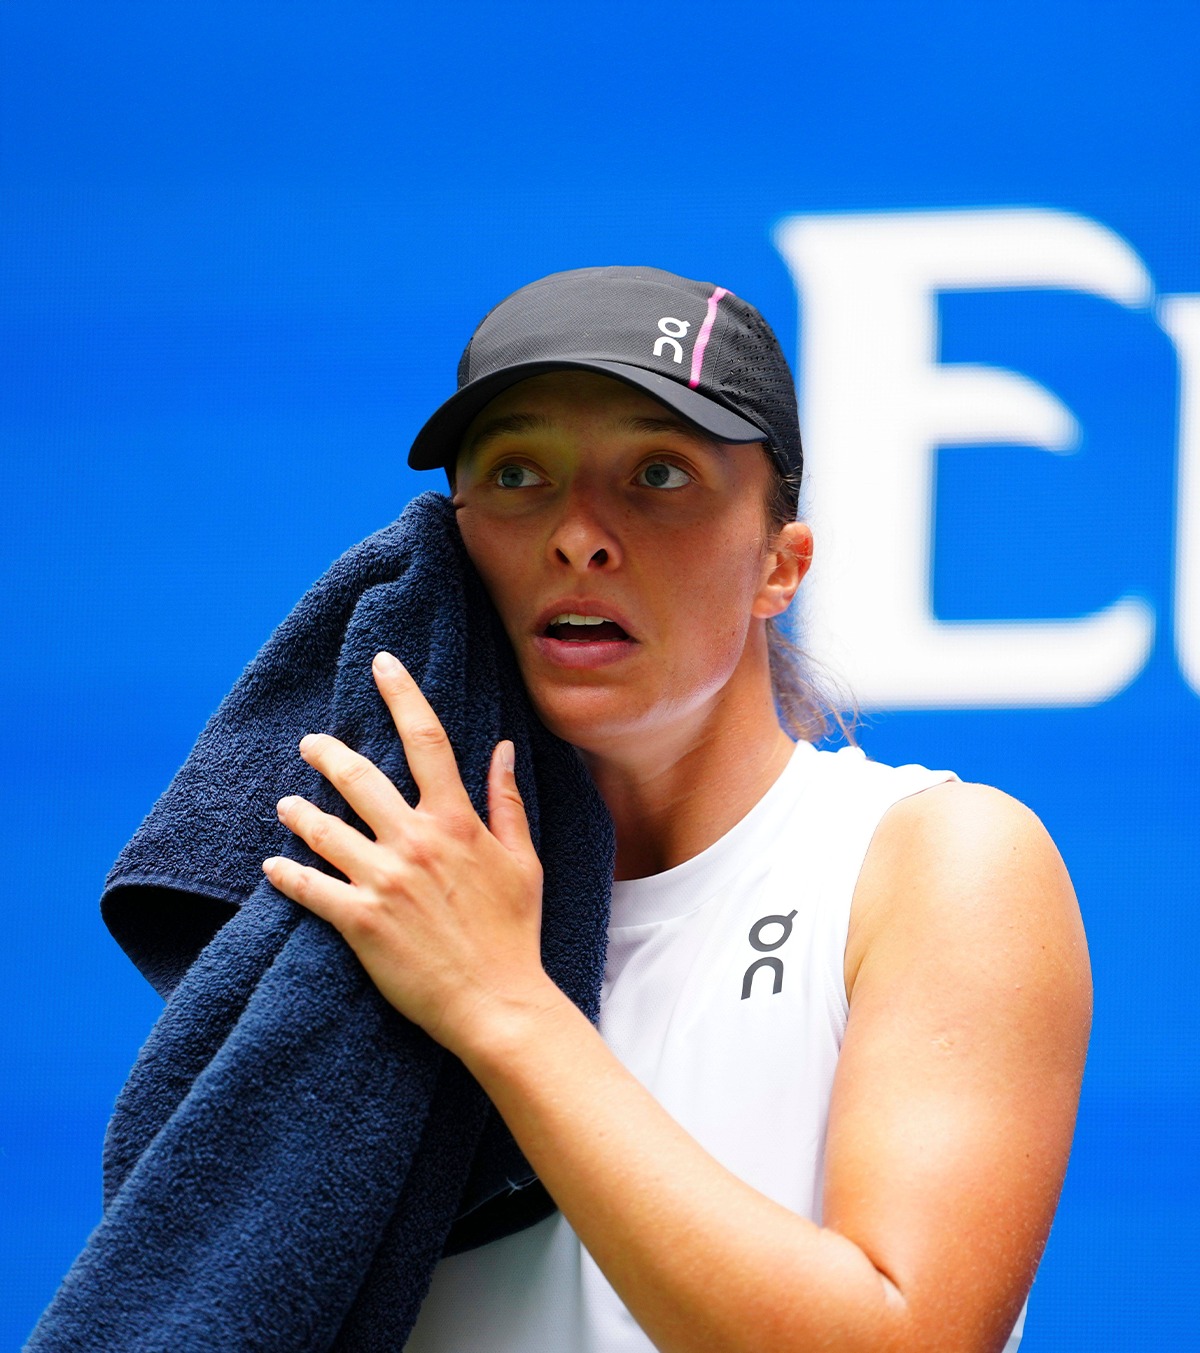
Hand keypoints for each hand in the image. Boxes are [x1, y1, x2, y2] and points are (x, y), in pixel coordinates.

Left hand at [262, 650, 552, 1053]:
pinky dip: (287, 874)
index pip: (426, 740)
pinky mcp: (360, 922)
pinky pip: (310, 889)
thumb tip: (502, 749)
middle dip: (327, 753)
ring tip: (286, 805)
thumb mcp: (523, 859)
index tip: (383, 664)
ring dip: (299, 813)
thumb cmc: (514, 931)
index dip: (402, 694)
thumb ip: (506, 801)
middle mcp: (415, 841)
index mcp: (456, 821)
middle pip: (359, 778)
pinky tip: (273, 866)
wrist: (498, 1002)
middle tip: (311, 743)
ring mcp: (384, 881)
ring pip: (324, 830)